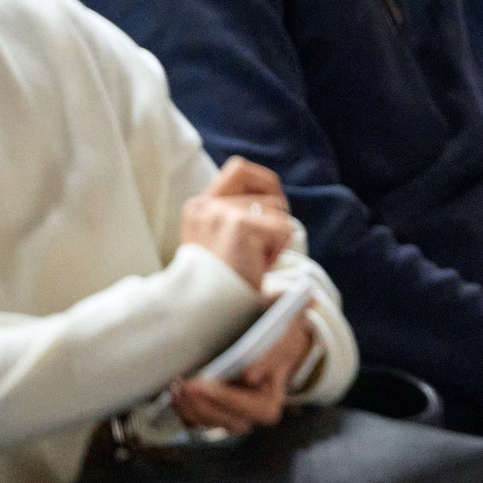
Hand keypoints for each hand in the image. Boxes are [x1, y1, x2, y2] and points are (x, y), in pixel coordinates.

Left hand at [170, 313, 312, 434]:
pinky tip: (174, 390)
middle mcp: (249, 417)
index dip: (225, 398)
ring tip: (176, 384)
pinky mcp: (213, 412)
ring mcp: (229, 416)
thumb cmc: (283, 339)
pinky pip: (194, 419)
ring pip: (205, 422)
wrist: (275, 341)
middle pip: (224, 421)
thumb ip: (273, 356)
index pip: (248, 408)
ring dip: (187, 406)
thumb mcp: (286, 340)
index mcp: (270, 405)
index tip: (203, 383)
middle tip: (185, 383)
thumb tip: (250, 377)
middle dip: (201, 405)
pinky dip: (182, 408)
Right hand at [179, 159, 295, 289]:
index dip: (265, 182)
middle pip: (270, 191)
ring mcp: (223, 214)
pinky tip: (255, 268)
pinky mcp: (241, 226)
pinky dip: (277, 251)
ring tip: (251, 263)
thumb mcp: (217, 242)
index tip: (271, 208)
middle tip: (262, 248)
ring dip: (275, 240)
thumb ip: (236, 217)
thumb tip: (277, 199)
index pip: (239, 168)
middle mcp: (207, 205)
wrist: (202, 314)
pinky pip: (283, 230)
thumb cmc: (218, 284)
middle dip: (277, 218)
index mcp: (199, 206)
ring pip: (280, 213)